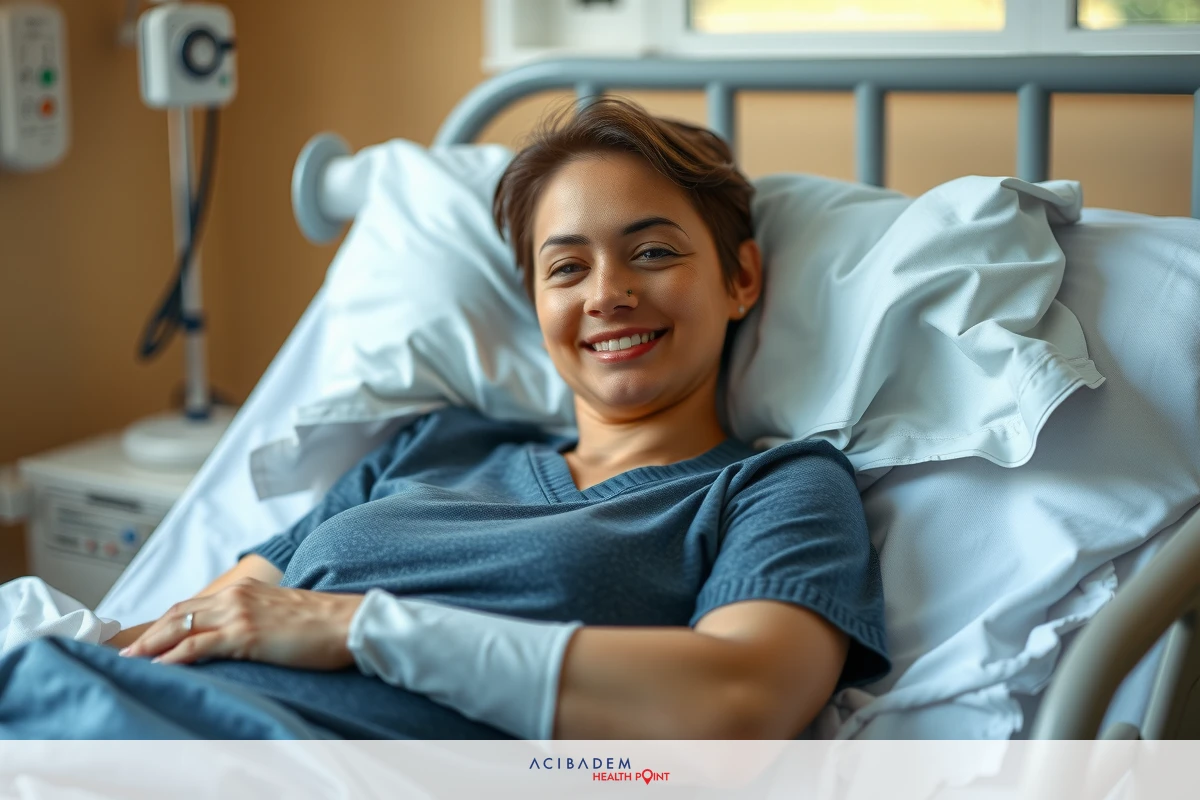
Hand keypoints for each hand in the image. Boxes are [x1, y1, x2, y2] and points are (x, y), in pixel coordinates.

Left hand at [117, 578, 364, 669]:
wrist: (347, 623)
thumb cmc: (322, 624)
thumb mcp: (281, 613)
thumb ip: (256, 618)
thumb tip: (240, 638)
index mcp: (245, 589)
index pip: (192, 604)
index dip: (165, 622)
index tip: (147, 639)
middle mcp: (237, 596)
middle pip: (178, 613)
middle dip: (149, 634)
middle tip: (126, 653)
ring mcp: (239, 613)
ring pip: (180, 627)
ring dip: (151, 645)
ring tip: (131, 662)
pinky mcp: (245, 634)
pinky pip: (197, 645)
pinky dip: (173, 656)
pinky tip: (158, 667)